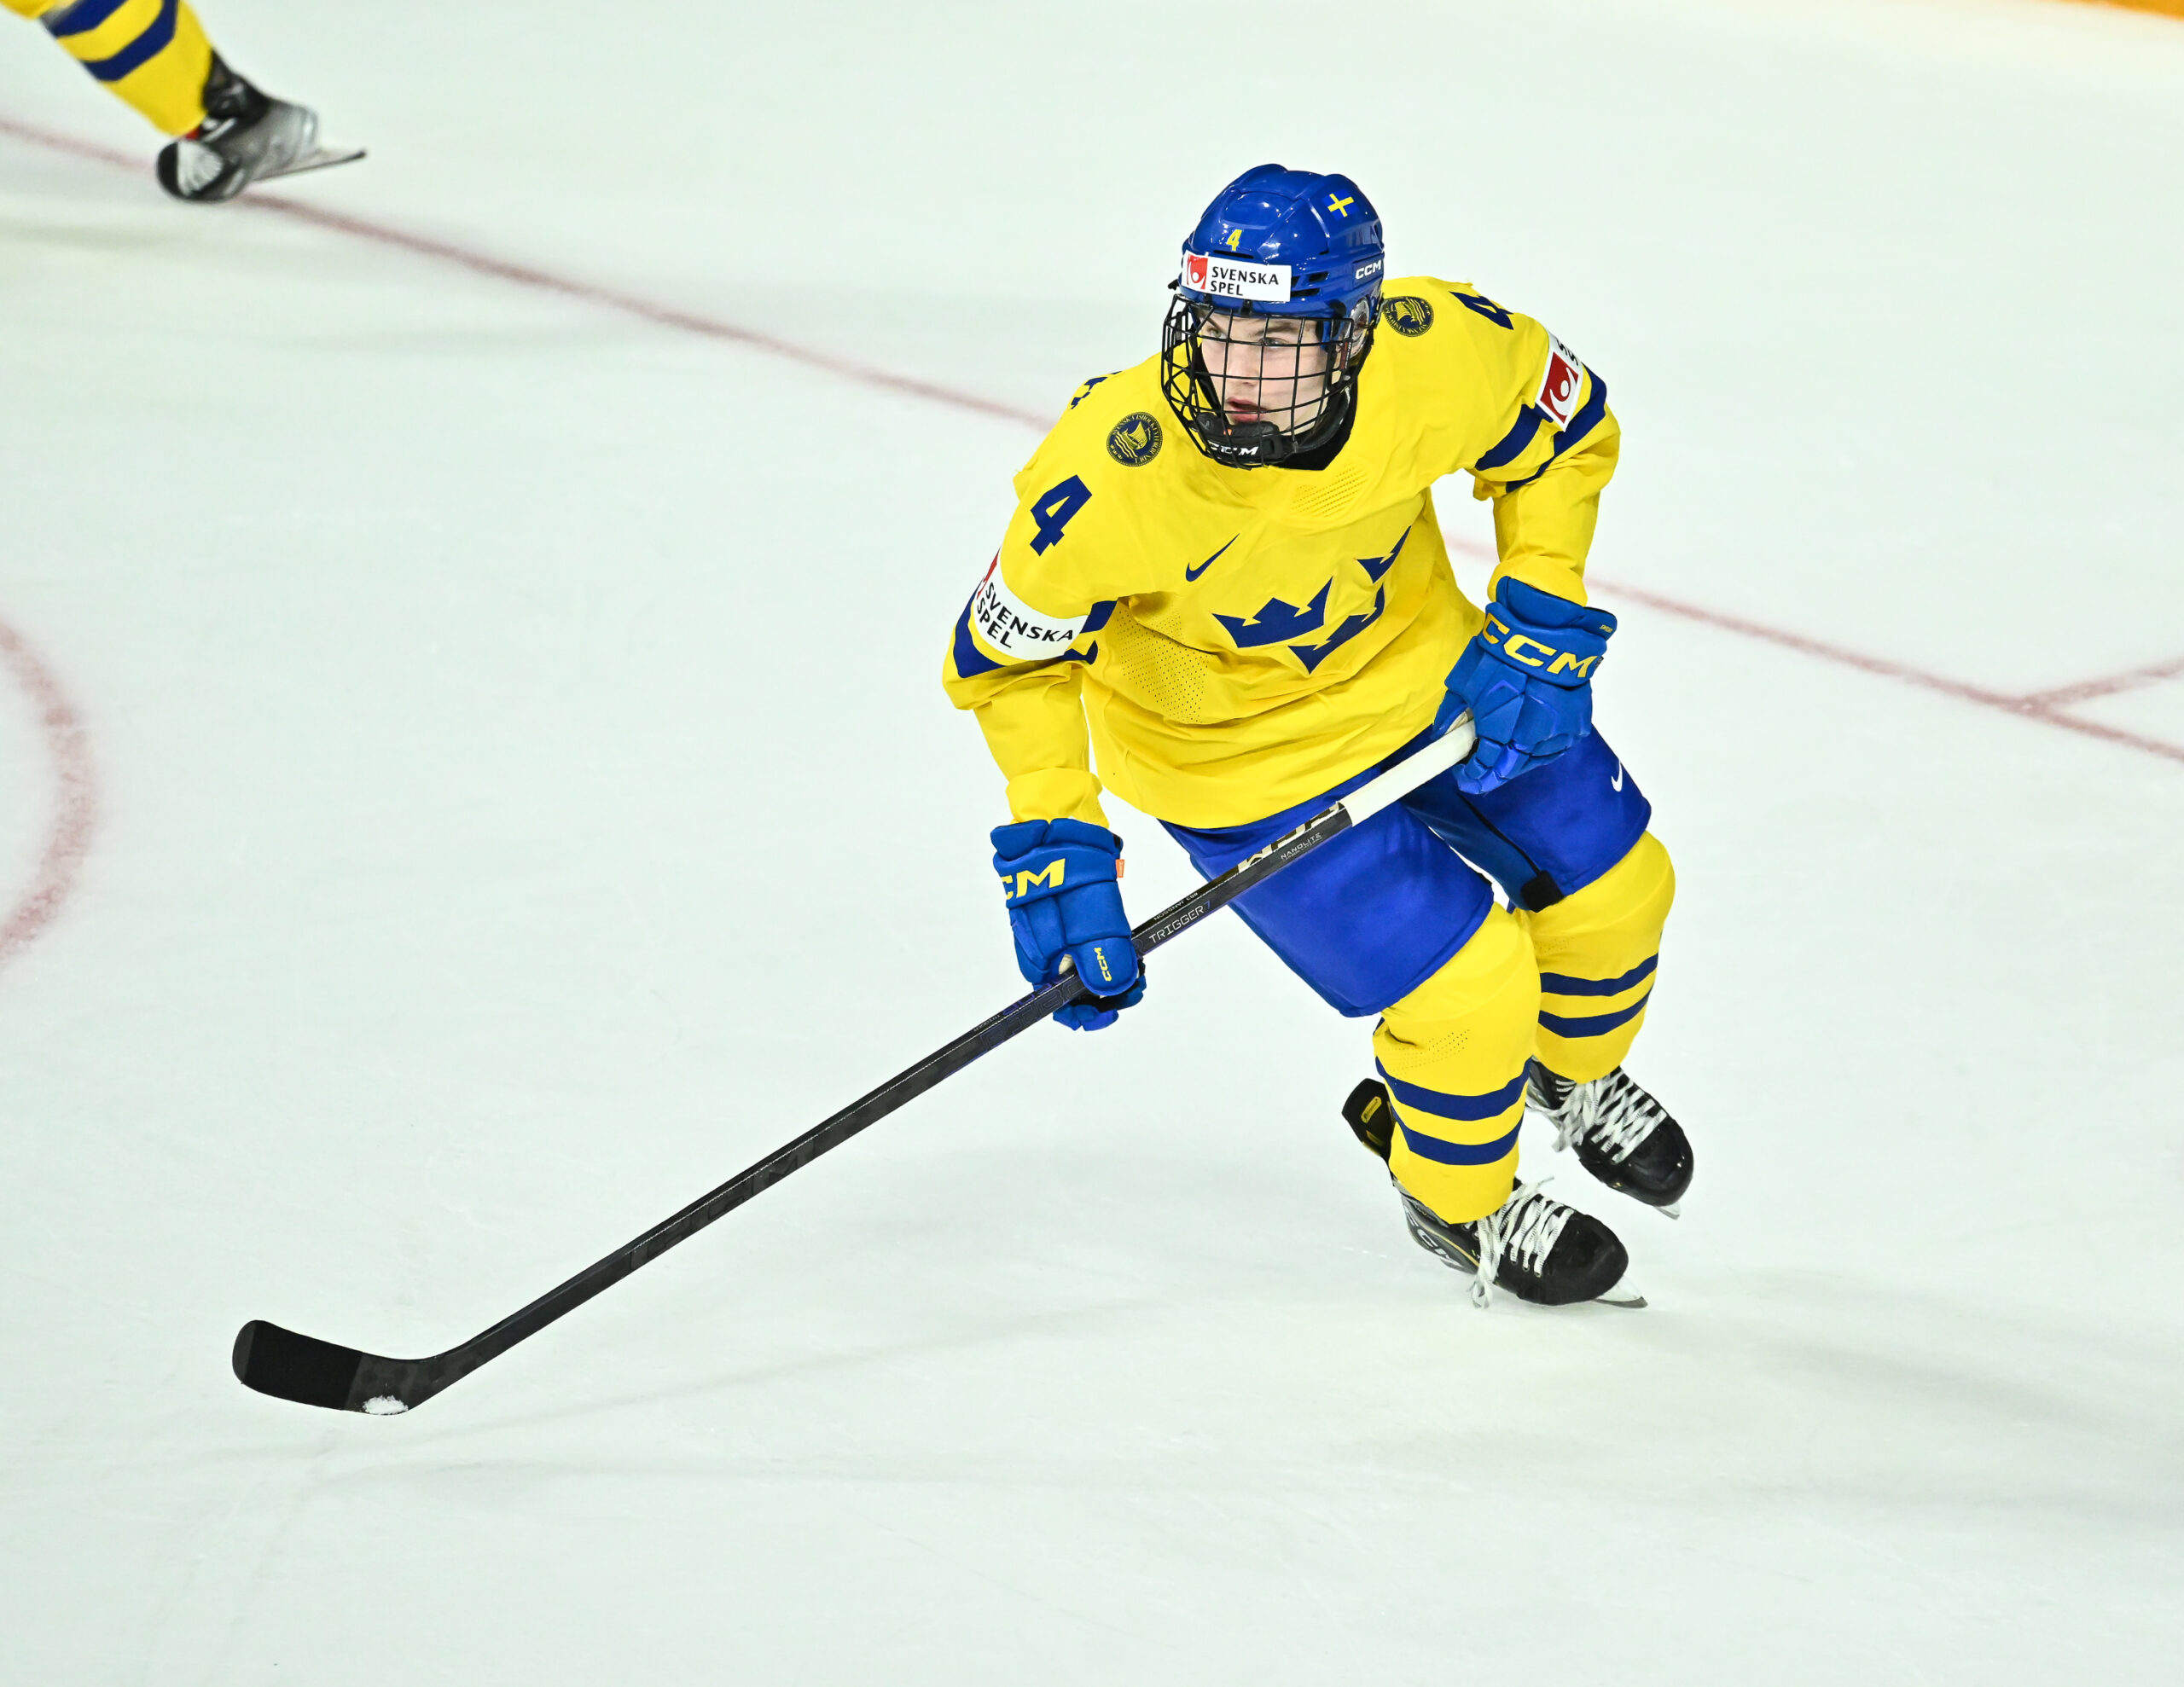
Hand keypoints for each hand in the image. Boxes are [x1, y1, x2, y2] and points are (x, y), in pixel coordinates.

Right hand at [991, 818, 1145, 1029]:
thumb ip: (1099, 950)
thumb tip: (1110, 988)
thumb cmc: (1069, 860)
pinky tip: (1127, 952)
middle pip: (1065, 988)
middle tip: (1136, 987)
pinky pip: (1083, 947)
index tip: (1112, 1010)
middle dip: (1102, 994)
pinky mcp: (1065, 915)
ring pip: (1077, 969)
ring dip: (1109, 976)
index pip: (1051, 998)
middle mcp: (1037, 945)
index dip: (1081, 1011)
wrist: (1063, 817)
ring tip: (1139, 972)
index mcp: (1034, 949)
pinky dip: (1107, 954)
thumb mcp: (1092, 910)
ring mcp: (1049, 929)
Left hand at [1433, 578, 1616, 794]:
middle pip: (1510, 769)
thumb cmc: (1501, 654)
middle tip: (1479, 775)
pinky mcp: (1577, 726)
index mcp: (1500, 728)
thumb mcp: (1466, 682)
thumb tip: (1442, 735)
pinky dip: (1539, 749)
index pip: (1484, 766)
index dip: (1473, 776)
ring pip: (1534, 761)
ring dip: (1517, 762)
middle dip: (1493, 774)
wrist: (1547, 632)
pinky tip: (1527, 745)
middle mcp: (1531, 738)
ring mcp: (1559, 733)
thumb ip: (1453, 714)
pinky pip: (1555, 747)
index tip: (1463, 777)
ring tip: (1502, 758)